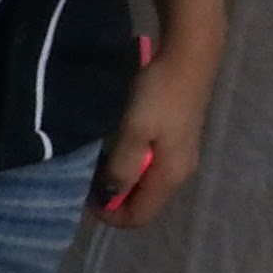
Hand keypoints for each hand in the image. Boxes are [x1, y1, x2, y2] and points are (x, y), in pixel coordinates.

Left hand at [91, 48, 214, 228]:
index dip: (110, 215)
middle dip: (113, 198)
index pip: (139, 217)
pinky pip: (150, 165)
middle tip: (86, 180)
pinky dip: (130, 165)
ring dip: (121, 179)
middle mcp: (180, 172)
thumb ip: (121, 168)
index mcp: (170, 176)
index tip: (84, 198)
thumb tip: (110, 196)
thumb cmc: (158, 94)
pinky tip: (115, 148)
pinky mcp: (178, 139)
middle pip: (143, 202)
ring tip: (97, 164)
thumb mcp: (133, 133)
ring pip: (146, 183)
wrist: (188, 55)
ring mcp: (182, 155)